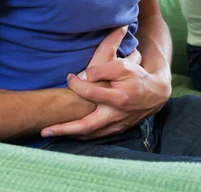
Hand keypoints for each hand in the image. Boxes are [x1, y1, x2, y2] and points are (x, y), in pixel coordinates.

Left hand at [41, 50, 168, 139]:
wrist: (155, 93)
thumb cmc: (137, 77)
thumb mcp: (123, 66)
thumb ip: (102, 70)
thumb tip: (82, 76)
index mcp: (118, 98)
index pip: (90, 92)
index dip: (77, 84)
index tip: (70, 77)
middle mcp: (116, 115)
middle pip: (86, 126)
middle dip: (64, 129)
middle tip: (45, 130)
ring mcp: (116, 125)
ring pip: (90, 134)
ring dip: (70, 134)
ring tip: (51, 132)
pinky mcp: (117, 129)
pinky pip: (97, 135)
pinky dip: (83, 135)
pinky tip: (71, 131)